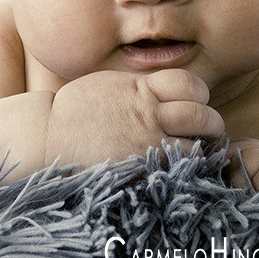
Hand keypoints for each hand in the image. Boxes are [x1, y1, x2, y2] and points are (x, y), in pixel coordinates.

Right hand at [45, 69, 224, 168]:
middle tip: (207, 132)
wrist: (47, 135)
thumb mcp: (112, 84)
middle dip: (211, 124)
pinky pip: (178, 172)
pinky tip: (179, 172)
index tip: (195, 102)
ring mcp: (145, 144)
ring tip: (196, 154)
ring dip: (202, 151)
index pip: (190, 84)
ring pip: (197, 148)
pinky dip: (185, 173)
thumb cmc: (77, 110)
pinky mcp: (140, 170)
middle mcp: (148, 114)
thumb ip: (141, 87)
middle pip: (202, 116)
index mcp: (141, 89)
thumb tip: (165, 90)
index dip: (199, 94)